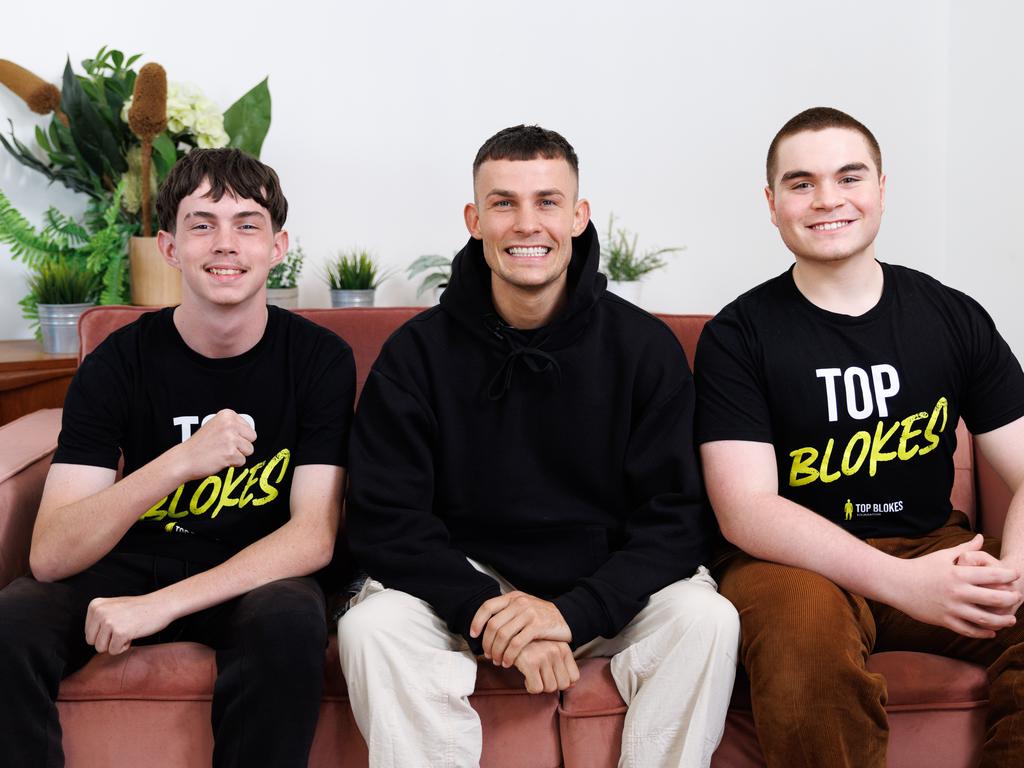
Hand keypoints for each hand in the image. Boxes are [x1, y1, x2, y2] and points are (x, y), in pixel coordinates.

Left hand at [85, 594, 176, 654]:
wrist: (161, 605)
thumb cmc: (138, 609)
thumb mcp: (112, 607)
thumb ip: (98, 618)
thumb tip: (89, 639)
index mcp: (95, 605)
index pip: (88, 632)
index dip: (104, 632)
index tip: (119, 621)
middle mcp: (99, 612)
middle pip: (92, 641)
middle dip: (107, 640)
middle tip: (123, 627)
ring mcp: (109, 622)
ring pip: (101, 648)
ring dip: (115, 643)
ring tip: (128, 629)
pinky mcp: (120, 633)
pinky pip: (113, 651)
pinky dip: (124, 646)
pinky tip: (133, 633)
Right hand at [176, 409, 255, 478]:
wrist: (184, 459)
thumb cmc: (200, 445)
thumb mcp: (216, 426)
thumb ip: (233, 426)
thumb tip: (252, 433)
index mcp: (227, 414)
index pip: (249, 428)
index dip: (239, 437)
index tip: (224, 439)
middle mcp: (230, 424)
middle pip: (252, 438)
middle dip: (241, 446)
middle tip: (224, 447)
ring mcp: (230, 438)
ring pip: (249, 450)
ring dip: (237, 455)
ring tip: (221, 453)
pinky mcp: (230, 453)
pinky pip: (242, 461)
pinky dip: (233, 464)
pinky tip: (220, 459)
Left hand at [470, 591, 570, 667]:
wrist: (567, 617)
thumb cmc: (541, 616)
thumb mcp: (523, 606)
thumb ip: (507, 612)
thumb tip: (485, 626)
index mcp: (512, 597)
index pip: (487, 607)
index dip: (476, 621)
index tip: (473, 635)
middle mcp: (519, 603)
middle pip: (493, 625)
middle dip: (487, 643)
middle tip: (488, 655)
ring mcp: (529, 614)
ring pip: (503, 635)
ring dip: (496, 652)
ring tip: (497, 661)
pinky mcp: (537, 626)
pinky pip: (516, 643)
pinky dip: (509, 655)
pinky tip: (508, 662)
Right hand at [513, 640, 579, 693]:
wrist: (508, 635)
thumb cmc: (531, 645)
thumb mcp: (550, 650)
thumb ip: (562, 666)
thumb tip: (572, 685)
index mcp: (563, 648)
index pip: (574, 677)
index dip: (563, 682)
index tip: (551, 677)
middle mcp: (556, 651)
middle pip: (563, 685)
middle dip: (551, 685)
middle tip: (540, 678)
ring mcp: (544, 656)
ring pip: (550, 688)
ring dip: (540, 686)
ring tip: (532, 676)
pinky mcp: (530, 662)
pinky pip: (536, 688)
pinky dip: (530, 687)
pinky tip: (525, 677)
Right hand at [891, 534, 1020, 637]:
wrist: (896, 583)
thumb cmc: (920, 567)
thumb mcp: (943, 556)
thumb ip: (965, 549)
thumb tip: (981, 538)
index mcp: (958, 574)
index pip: (991, 575)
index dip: (1008, 575)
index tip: (1016, 575)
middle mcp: (957, 592)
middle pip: (993, 598)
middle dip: (1010, 599)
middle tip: (1018, 597)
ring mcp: (951, 608)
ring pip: (984, 619)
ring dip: (1002, 621)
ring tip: (1011, 620)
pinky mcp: (944, 621)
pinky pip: (968, 630)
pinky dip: (982, 633)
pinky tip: (991, 632)